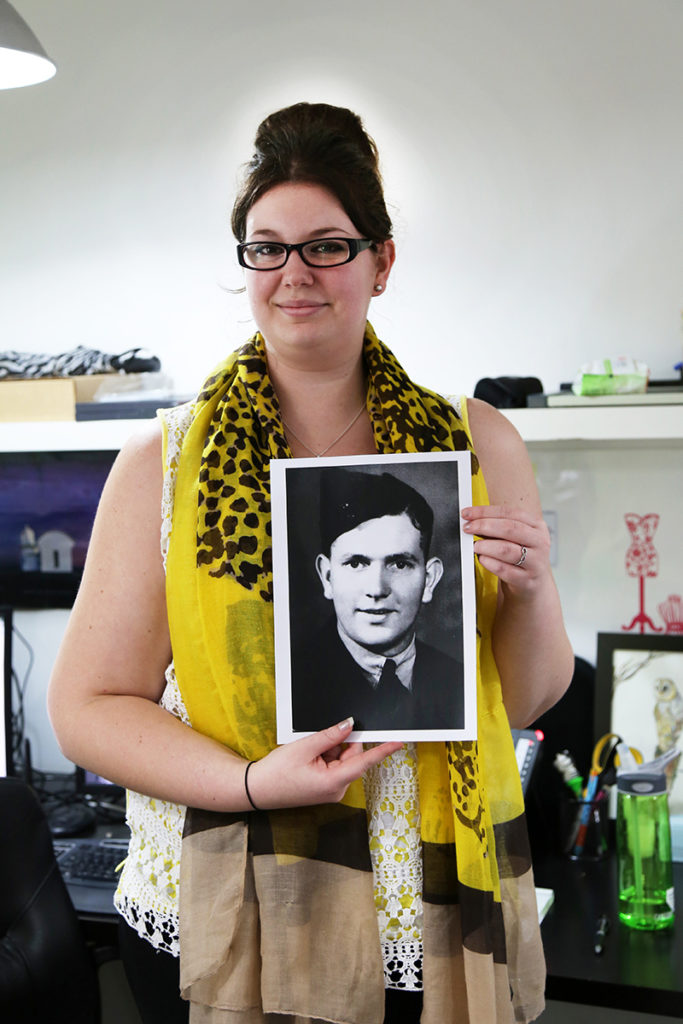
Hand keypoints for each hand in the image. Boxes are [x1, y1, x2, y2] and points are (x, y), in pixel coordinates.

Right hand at [244, 718, 401, 809]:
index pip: (364, 762)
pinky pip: (333, 767)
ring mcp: (331, 790)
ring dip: (329, 751)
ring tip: (306, 753)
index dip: (382, 750)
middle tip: (317, 742)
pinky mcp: (325, 788)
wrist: (257, 790)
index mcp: (334, 782)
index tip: (399, 742)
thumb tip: (349, 725)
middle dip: (338, 744)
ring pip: (341, 760)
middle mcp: (336, 789)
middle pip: (351, 757)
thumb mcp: (304, 747)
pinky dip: (324, 757)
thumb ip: (330, 736)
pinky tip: (307, 759)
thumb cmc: (277, 772)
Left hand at [461, 504, 550, 592]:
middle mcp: (540, 542)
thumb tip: (472, 520)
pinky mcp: (526, 579)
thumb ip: (497, 527)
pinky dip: (488, 562)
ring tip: (475, 546)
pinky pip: (503, 569)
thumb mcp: (515, 537)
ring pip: (506, 549)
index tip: (467, 513)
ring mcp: (535, 562)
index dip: (485, 511)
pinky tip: (481, 559)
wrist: (534, 583)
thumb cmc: (520, 555)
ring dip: (485, 546)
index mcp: (537, 526)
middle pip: (509, 528)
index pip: (510, 512)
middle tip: (468, 528)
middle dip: (484, 526)